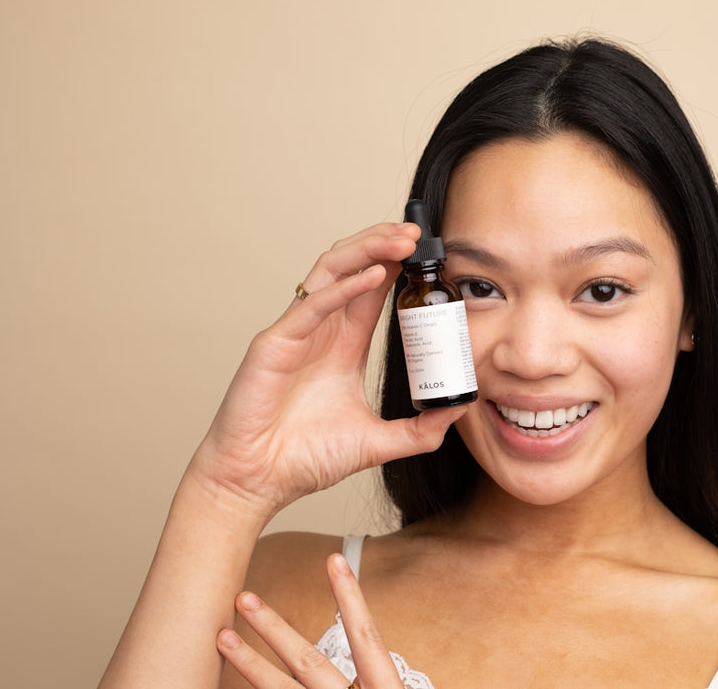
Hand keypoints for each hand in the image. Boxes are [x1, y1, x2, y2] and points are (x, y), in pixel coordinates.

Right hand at [190, 222, 466, 516]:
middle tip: (417, 235)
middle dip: (384, 244)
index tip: (428, 253)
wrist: (258, 482)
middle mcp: (320, 330)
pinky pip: (312, 306)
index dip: (396, 263)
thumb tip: (459, 413)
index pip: (372, 288)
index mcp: (342, 345)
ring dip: (366, 250)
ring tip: (400, 240)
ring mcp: (296, 333)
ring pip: (330, 272)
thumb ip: (419, 430)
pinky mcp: (275, 345)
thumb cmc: (304, 459)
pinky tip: (373, 276)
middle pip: (352, 267)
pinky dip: (343, 287)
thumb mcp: (377, 441)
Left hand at [219, 554, 403, 688]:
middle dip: (274, 628)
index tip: (334, 559)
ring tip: (223, 637)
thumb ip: (377, 680)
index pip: (366, 636)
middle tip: (244, 597)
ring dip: (249, 662)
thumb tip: (366, 658)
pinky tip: (225, 682)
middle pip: (308, 662)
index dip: (350, 596)